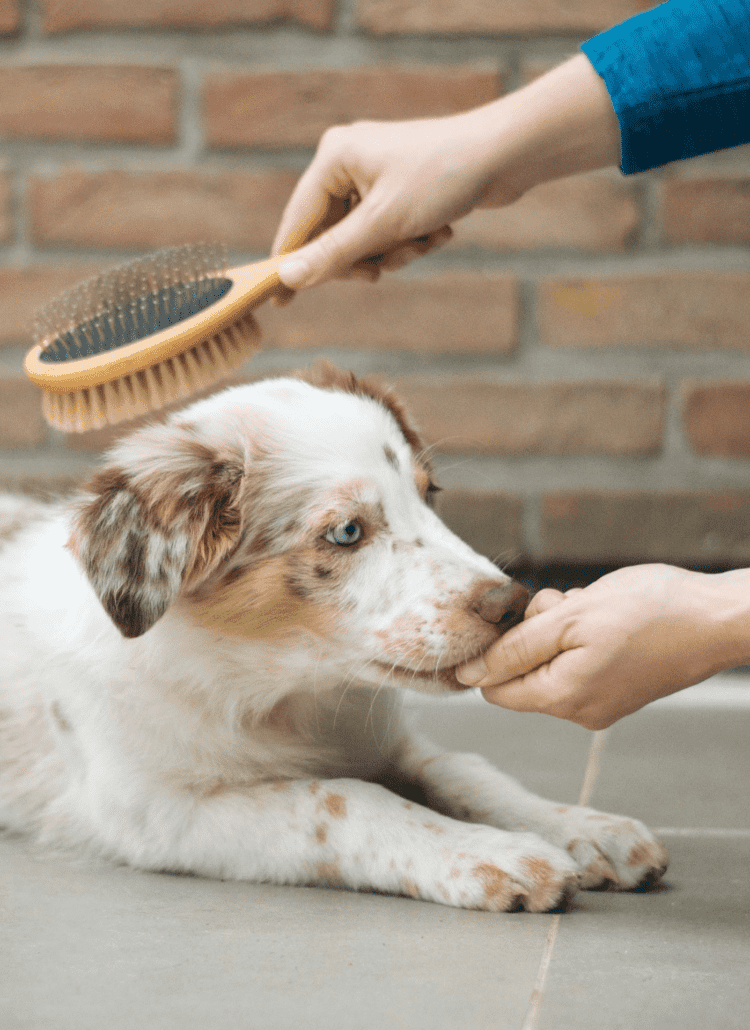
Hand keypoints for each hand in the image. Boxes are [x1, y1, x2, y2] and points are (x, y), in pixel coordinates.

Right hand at [272, 54, 620, 290]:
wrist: (505, 155)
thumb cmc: (442, 178)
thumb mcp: (382, 224)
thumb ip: (332, 254)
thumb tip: (288, 278)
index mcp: (333, 157)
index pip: (298, 221)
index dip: (290, 264)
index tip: (278, 303)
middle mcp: (349, 162)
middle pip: (333, 236)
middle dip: (366, 257)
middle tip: (380, 270)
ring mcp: (376, 175)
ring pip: (366, 240)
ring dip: (396, 252)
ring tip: (425, 240)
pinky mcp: (402, 189)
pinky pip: (390, 232)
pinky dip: (412, 241)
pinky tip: (439, 230)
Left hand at [456, 564, 749, 728]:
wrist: (717, 618)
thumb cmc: (648, 611)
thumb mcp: (570, 619)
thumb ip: (514, 649)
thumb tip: (466, 675)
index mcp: (562, 698)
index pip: (494, 688)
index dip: (495, 648)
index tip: (523, 615)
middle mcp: (578, 711)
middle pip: (522, 672)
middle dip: (533, 632)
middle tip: (566, 605)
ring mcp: (601, 702)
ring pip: (550, 661)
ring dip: (559, 628)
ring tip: (591, 608)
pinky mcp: (618, 688)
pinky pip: (578, 661)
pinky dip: (581, 634)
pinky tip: (607, 616)